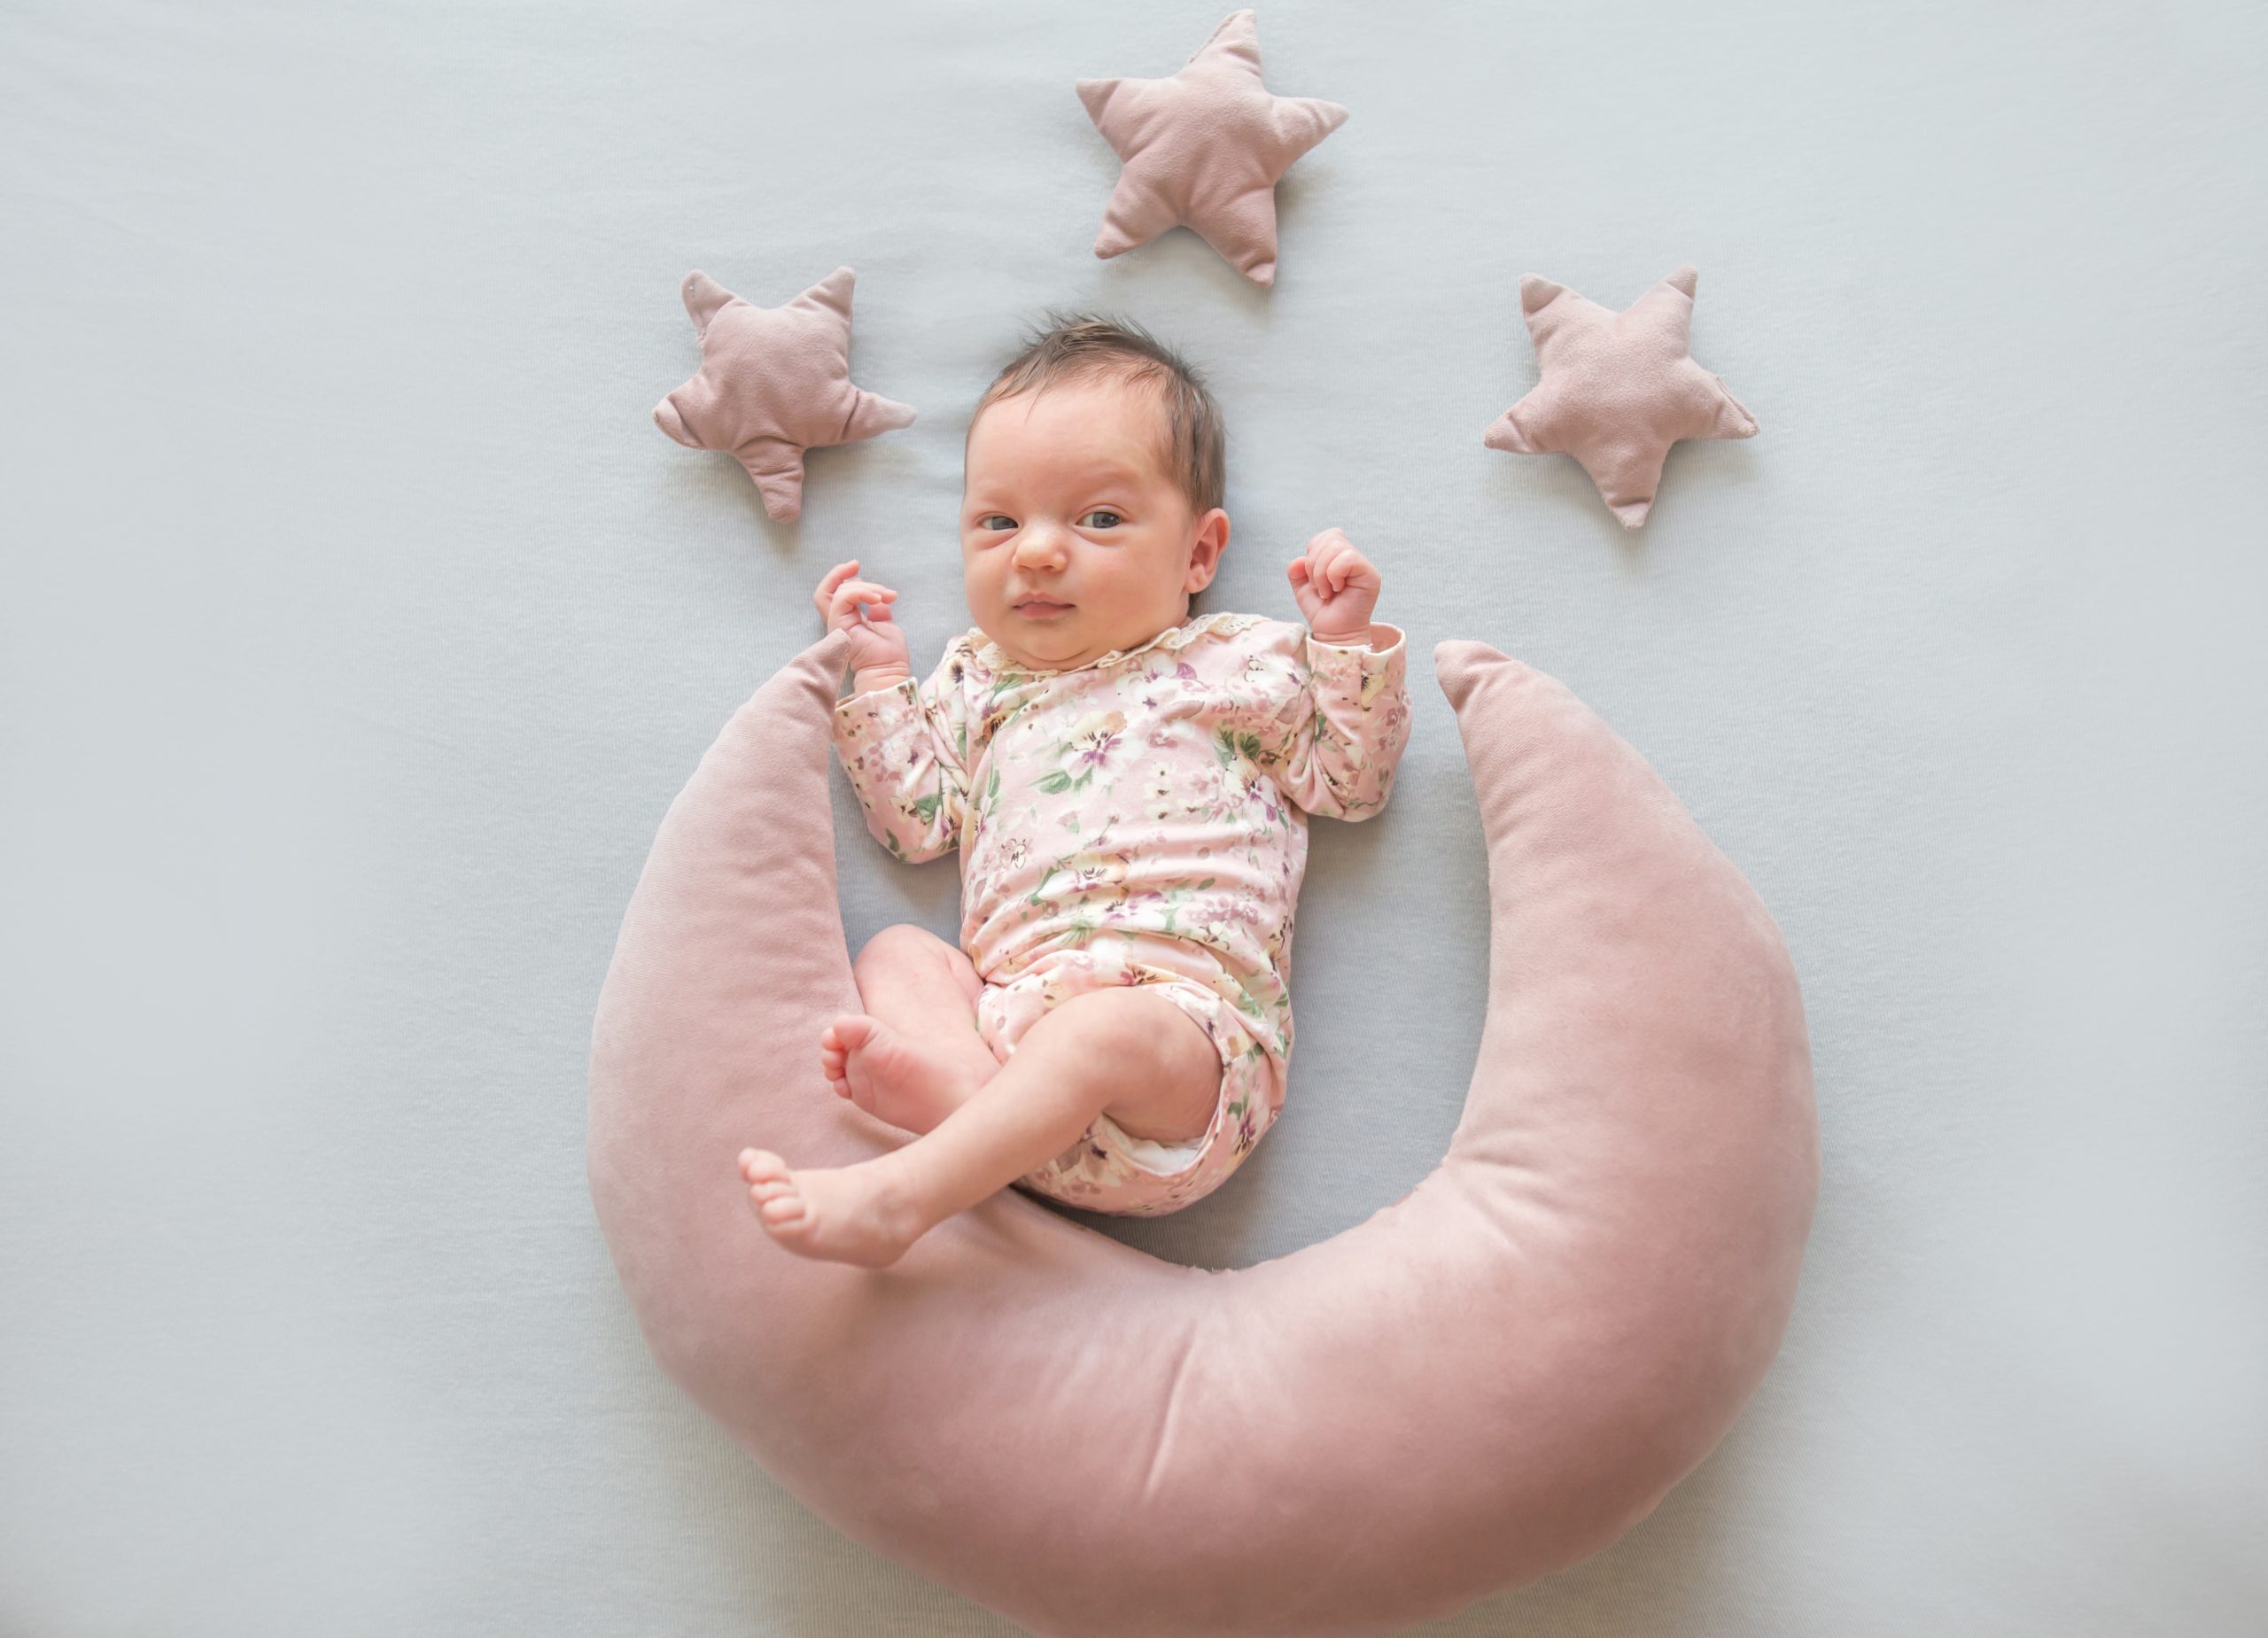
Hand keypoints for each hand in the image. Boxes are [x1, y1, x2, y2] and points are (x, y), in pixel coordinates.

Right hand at [814, 559, 911, 677]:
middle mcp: (839, 621)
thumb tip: (880, 597)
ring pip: (838, 591)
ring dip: (865, 586)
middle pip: (826, 590)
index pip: (833, 593)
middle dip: (842, 573)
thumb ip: (878, 607)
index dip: (840, 577)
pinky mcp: (841, 626)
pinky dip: (861, 592)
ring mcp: (838, 624)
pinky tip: (878, 600)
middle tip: (858, 566)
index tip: (857, 567)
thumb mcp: (885, 621)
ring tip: (884, 596)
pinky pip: (843, 598)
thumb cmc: (888, 653)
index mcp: (847, 619)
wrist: (889, 670)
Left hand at [1286, 528, 1380, 641]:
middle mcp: (1354, 558)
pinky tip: (1336, 589)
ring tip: (1326, 591)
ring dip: (1322, 572)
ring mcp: (1363, 566)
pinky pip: (1348, 558)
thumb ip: (1297, 570)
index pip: (1326, 536)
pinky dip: (1334, 574)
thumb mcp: (1302, 588)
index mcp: (1340, 557)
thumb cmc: (1322, 612)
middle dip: (1314, 563)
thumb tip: (1299, 560)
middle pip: (1331, 537)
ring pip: (1337, 547)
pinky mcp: (1370, 575)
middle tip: (1319, 587)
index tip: (1313, 578)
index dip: (1312, 553)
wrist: (1333, 634)